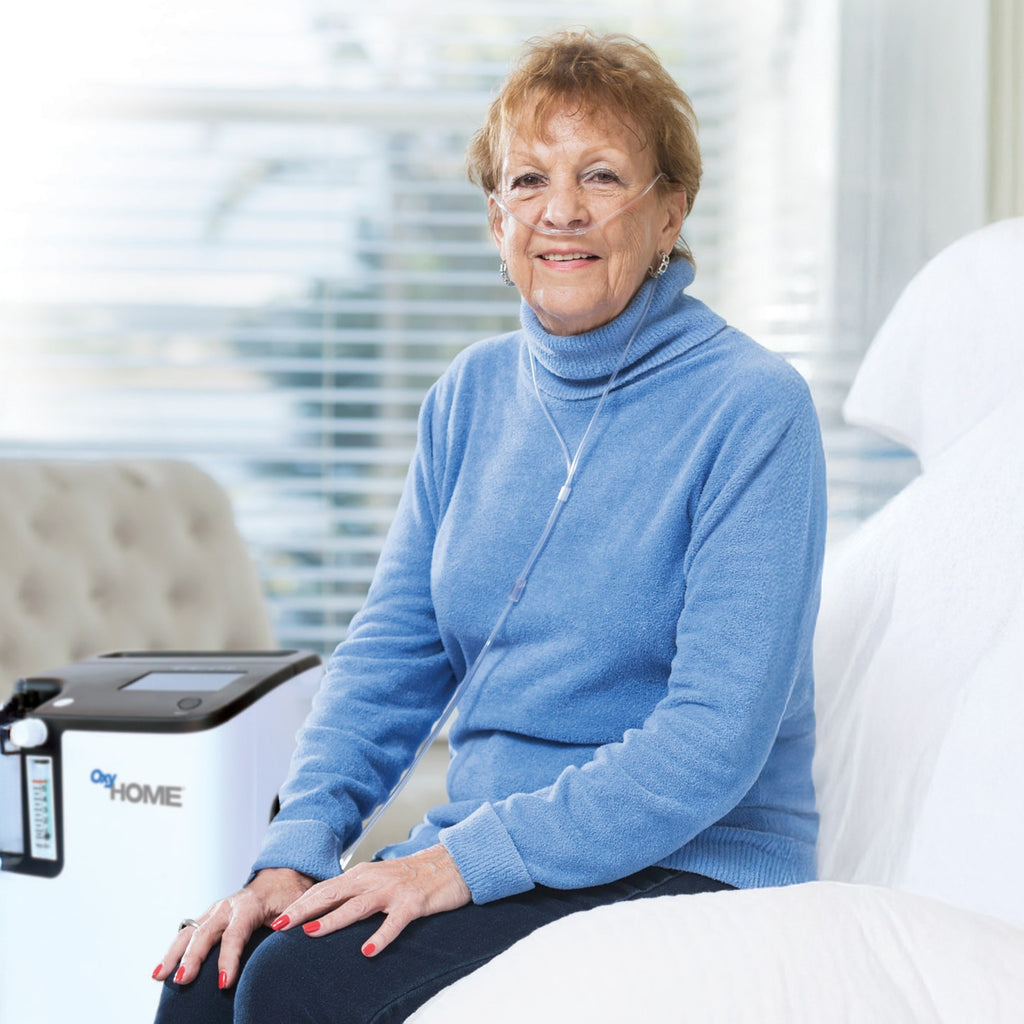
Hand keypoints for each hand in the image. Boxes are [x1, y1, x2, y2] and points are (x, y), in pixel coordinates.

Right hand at [152, 867, 313, 989]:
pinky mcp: (209, 917)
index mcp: (250, 906)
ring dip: (173, 954)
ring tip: (158, 976)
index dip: (229, 958)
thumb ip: (292, 922)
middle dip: (192, 958)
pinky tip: (161, 970)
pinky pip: (187, 933)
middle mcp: (228, 906)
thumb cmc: (290, 897)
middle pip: (206, 933)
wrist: (281, 879)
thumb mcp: (297, 908)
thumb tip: (289, 938)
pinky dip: (173, 950)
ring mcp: (216, 911)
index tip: (224, 983)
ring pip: (190, 931)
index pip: (235, 934)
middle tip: (182, 981)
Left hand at [272, 844, 470, 956]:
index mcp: (363, 874)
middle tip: (280, 924)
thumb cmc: (415, 876)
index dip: (300, 902)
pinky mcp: (414, 904)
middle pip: (333, 894)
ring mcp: (393, 891)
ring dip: (333, 919)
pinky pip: (395, 922)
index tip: (277, 917)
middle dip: (304, 909)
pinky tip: (368, 951)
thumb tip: (329, 910)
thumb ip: (358, 893)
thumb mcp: (381, 880)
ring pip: (358, 905)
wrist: (453, 862)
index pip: (325, 888)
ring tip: (311, 933)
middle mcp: (374, 879)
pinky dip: (381, 936)